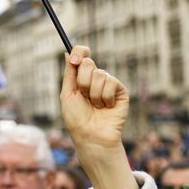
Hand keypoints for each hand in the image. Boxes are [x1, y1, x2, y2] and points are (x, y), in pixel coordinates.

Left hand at [60, 45, 137, 188]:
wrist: (91, 136)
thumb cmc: (76, 118)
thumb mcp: (67, 93)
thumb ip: (69, 73)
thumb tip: (68, 52)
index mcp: (81, 77)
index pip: (82, 54)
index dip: (79, 52)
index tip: (74, 59)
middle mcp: (95, 78)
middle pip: (88, 62)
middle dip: (82, 81)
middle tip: (83, 96)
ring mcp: (109, 84)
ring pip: (100, 74)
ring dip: (93, 93)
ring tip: (95, 106)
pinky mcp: (121, 92)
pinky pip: (111, 82)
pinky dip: (105, 97)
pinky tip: (106, 107)